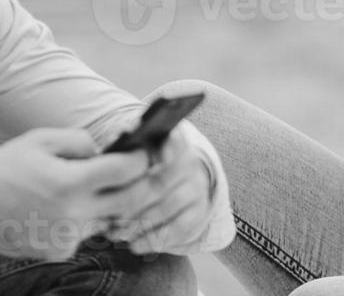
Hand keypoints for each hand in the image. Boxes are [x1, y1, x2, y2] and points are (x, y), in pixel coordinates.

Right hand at [0, 128, 149, 260]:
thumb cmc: (6, 169)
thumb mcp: (41, 141)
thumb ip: (81, 141)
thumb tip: (109, 150)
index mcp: (70, 182)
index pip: (127, 170)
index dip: (141, 158)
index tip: (144, 152)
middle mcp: (73, 213)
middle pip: (133, 200)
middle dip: (143, 183)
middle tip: (142, 170)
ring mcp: (68, 236)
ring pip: (113, 217)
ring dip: (115, 202)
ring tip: (102, 186)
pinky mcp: (60, 250)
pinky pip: (90, 231)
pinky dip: (90, 217)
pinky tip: (73, 206)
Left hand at [105, 133, 213, 254]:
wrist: (170, 188)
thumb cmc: (137, 172)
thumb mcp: (131, 155)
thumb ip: (125, 145)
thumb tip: (121, 133)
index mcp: (171, 143)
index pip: (174, 140)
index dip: (168, 148)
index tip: (157, 159)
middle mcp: (189, 163)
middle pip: (160, 183)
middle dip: (130, 204)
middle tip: (108, 218)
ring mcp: (196, 187)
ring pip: (167, 207)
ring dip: (138, 224)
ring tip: (115, 234)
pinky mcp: (200, 210)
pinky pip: (179, 227)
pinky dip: (154, 239)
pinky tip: (135, 245)